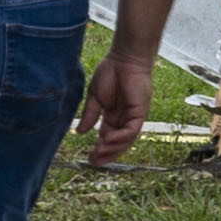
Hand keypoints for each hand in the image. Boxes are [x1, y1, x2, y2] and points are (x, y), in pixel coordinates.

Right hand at [81, 43, 152, 166]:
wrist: (123, 58)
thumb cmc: (110, 72)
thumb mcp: (95, 97)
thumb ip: (90, 115)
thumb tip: (80, 132)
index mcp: (114, 116)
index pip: (108, 137)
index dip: (100, 149)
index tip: (89, 158)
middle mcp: (125, 118)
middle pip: (118, 142)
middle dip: (107, 154)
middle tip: (94, 162)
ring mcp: (134, 115)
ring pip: (126, 139)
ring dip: (113, 148)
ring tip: (98, 153)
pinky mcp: (140, 111)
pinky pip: (132, 129)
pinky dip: (121, 137)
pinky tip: (107, 140)